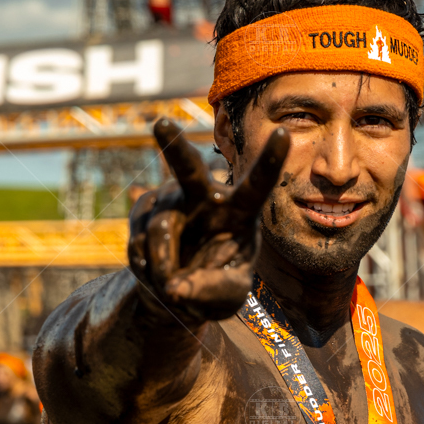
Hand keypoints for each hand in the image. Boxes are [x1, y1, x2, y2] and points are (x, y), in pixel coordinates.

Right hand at [129, 119, 288, 323]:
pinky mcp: (144, 210)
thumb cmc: (214, 288)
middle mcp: (205, 196)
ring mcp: (172, 200)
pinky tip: (156, 275)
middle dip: (175, 148)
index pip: (258, 184)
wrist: (176, 293)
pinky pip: (139, 242)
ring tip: (172, 288)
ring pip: (162, 229)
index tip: (284, 134)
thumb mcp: (227, 299)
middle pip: (189, 170)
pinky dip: (147, 270)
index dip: (270, 160)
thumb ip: (212, 292)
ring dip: (165, 266)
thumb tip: (176, 288)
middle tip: (161, 124)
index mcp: (240, 210)